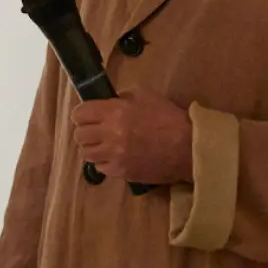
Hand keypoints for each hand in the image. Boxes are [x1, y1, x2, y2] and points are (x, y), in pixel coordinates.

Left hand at [70, 88, 192, 184]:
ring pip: (86, 154)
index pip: (79, 114)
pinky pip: (100, 168)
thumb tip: (108, 104)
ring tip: (105, 145)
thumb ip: (122, 97)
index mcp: (114, 112)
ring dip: (93, 147)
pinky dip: (104, 162)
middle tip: (97, 130)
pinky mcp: (121, 172)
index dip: (83, 114)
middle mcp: (109, 134)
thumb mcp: (145, 95)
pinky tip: (116, 157)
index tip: (89, 115)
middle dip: (86, 131)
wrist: (187, 147)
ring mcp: (114, 156)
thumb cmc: (168, 117)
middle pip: (79, 135)